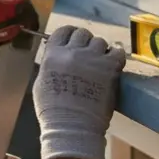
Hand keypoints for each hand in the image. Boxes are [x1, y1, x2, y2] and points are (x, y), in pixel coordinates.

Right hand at [33, 26, 126, 158]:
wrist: (73, 127)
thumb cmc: (53, 111)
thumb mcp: (42, 83)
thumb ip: (50, 64)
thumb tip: (56, 56)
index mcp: (53, 54)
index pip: (63, 31)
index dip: (70, 34)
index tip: (73, 40)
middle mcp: (73, 52)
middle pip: (83, 33)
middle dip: (85, 42)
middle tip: (87, 55)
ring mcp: (92, 58)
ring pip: (100, 41)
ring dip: (99, 51)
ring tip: (99, 65)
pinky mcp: (110, 68)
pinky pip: (117, 52)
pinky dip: (116, 56)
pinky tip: (113, 65)